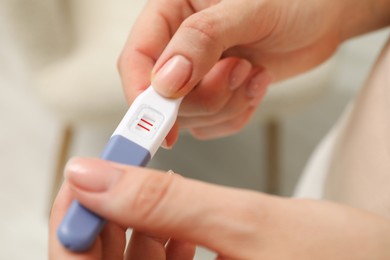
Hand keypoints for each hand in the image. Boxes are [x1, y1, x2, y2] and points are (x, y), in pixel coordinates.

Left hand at [50, 158, 389, 258]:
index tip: (82, 176)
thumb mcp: (248, 223)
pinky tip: (180, 221)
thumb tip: (93, 175)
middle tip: (116, 171)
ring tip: (154, 190)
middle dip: (105, 218)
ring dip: (136, 224)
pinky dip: (162, 239)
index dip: (75, 227)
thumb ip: (164, 203)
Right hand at [117, 0, 345, 143]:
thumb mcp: (250, 8)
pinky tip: (255, 85)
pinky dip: (236, 114)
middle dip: (202, 97)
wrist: (324, 18)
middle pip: (162, 96)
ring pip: (188, 115)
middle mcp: (179, 46)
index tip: (162, 120)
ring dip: (224, 105)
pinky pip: (211, 124)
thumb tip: (167, 80)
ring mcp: (197, 74)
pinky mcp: (216, 93)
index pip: (136, 57)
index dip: (143, 93)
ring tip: (252, 72)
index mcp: (172, 11)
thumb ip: (202, 39)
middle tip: (238, 71)